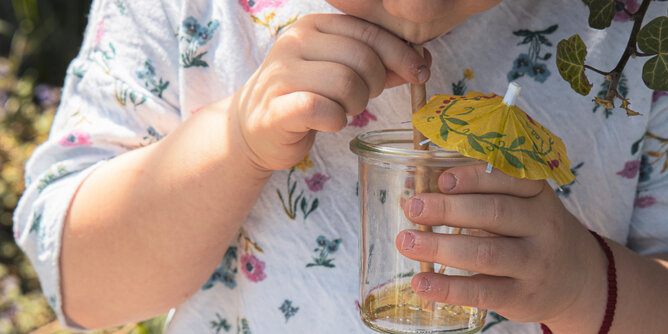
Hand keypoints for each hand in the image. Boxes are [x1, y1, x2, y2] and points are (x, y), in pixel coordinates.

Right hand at [229, 14, 430, 171]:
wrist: (254, 127)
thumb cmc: (305, 96)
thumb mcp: (340, 71)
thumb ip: (377, 64)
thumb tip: (421, 64)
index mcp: (313, 26)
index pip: (368, 32)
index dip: (400, 54)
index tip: (419, 72)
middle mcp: (294, 42)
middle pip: (361, 58)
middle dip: (375, 84)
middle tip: (364, 99)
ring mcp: (280, 74)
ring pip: (345, 83)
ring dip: (355, 104)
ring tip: (343, 110)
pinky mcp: (275, 109)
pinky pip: (322, 110)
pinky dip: (336, 120)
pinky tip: (330, 122)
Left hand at [395, 164, 606, 325]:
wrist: (578, 278)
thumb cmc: (533, 231)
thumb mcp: (524, 204)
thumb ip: (484, 192)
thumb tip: (419, 187)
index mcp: (538, 196)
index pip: (510, 179)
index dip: (474, 178)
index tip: (442, 180)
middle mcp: (541, 227)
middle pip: (494, 213)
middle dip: (448, 209)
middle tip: (413, 208)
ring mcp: (533, 264)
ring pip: (485, 253)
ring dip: (441, 247)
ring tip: (406, 241)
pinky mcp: (521, 296)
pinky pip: (482, 292)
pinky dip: (448, 289)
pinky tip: (421, 284)